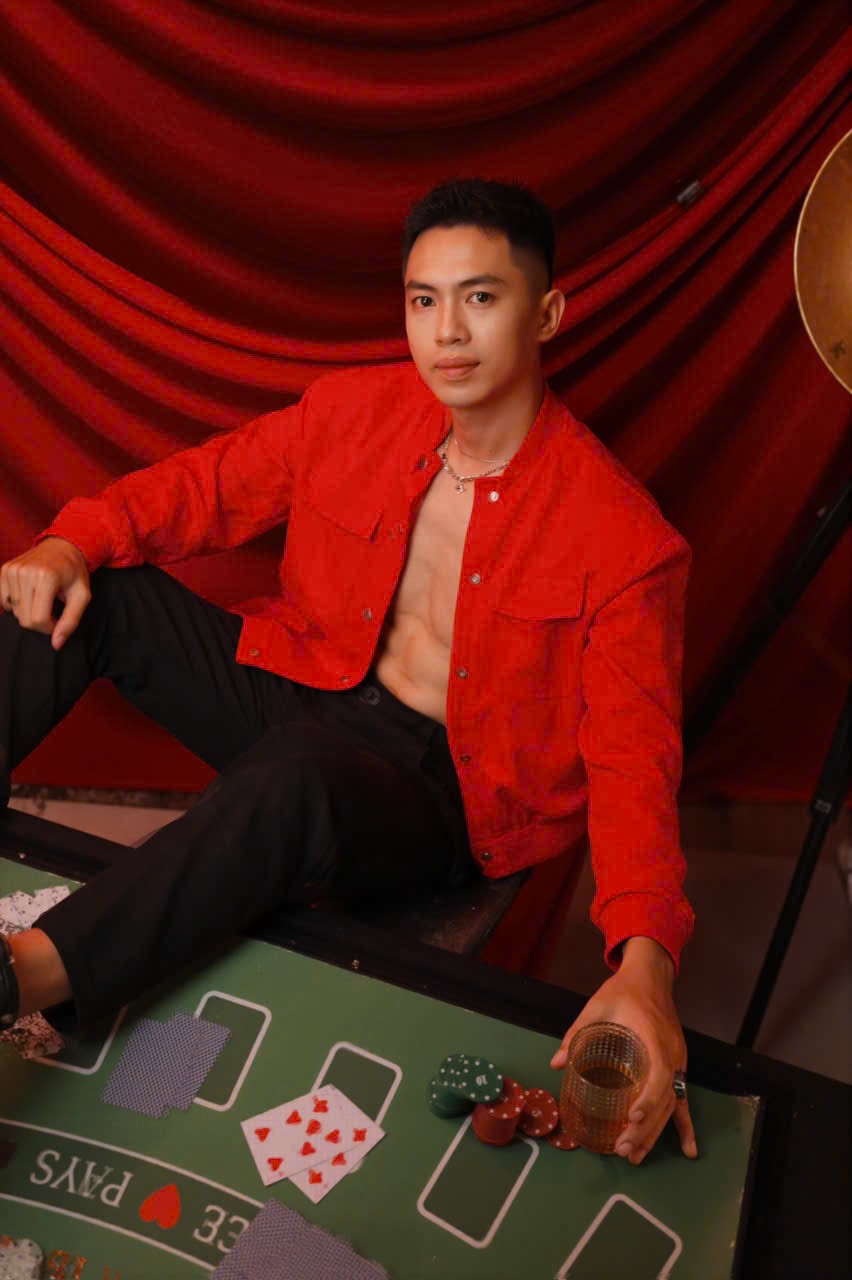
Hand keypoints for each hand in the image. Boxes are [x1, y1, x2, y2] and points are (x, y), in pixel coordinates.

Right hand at [0, 537, 90, 650]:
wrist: (62, 546)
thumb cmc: (74, 573)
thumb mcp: (81, 596)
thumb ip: (71, 621)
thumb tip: (56, 644)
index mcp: (46, 577)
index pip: (37, 619)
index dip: (49, 627)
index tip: (58, 620)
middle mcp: (26, 572)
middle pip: (24, 618)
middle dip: (39, 622)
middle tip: (52, 611)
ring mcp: (13, 570)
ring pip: (14, 611)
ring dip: (29, 611)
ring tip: (43, 599)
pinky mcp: (5, 570)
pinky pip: (4, 600)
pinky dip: (17, 604)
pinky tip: (30, 595)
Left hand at [550, 936, 696, 1164]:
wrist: (650, 975)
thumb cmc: (623, 989)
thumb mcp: (597, 1006)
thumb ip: (576, 1033)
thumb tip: (555, 1063)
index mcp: (655, 1038)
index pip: (659, 1074)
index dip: (648, 1098)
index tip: (631, 1117)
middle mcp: (672, 1054)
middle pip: (665, 1098)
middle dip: (645, 1127)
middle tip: (623, 1149)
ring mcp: (678, 1061)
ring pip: (672, 1104)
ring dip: (656, 1132)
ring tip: (636, 1157)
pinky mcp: (677, 1065)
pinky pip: (683, 1098)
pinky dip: (685, 1125)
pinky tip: (688, 1150)